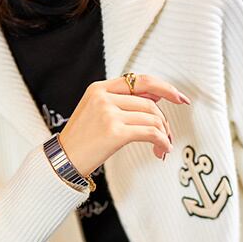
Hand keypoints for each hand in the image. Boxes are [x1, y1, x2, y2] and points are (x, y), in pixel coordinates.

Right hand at [58, 73, 191, 178]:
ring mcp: (108, 114)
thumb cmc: (81, 141)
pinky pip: (149, 133)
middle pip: (149, 103)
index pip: (140, 80)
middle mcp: (104, 97)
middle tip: (168, 135)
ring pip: (152, 118)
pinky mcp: (114, 132)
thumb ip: (121, 102)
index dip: (164, 88)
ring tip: (162, 146)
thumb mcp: (95, 112)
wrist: (62, 161)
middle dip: (164, 120)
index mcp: (99, 88)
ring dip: (163, 134)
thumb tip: (155, 99)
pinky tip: (162, 150)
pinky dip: (161, 141)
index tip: (180, 98)